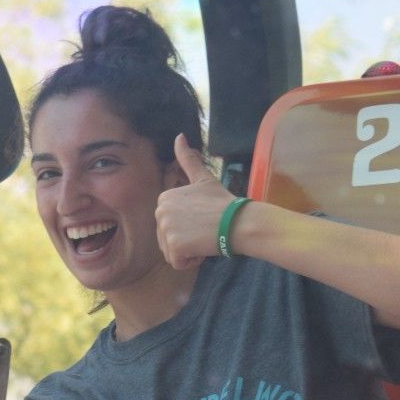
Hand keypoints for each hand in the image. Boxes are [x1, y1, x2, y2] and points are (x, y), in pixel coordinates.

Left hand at [155, 133, 240, 269]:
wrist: (239, 221)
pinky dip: (190, 261)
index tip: (203, 219)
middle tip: (205, 230)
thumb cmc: (223, 202)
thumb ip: (187, 160)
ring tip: (204, 238)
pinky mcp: (174, 245)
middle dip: (186, 241)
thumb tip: (178, 136)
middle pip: (167, 239)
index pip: (169, 225)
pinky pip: (176, 263)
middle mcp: (160, 212)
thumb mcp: (203, 179)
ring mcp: (166, 229)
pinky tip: (203, 248)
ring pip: (171, 252)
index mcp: (163, 198)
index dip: (187, 227)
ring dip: (188, 252)